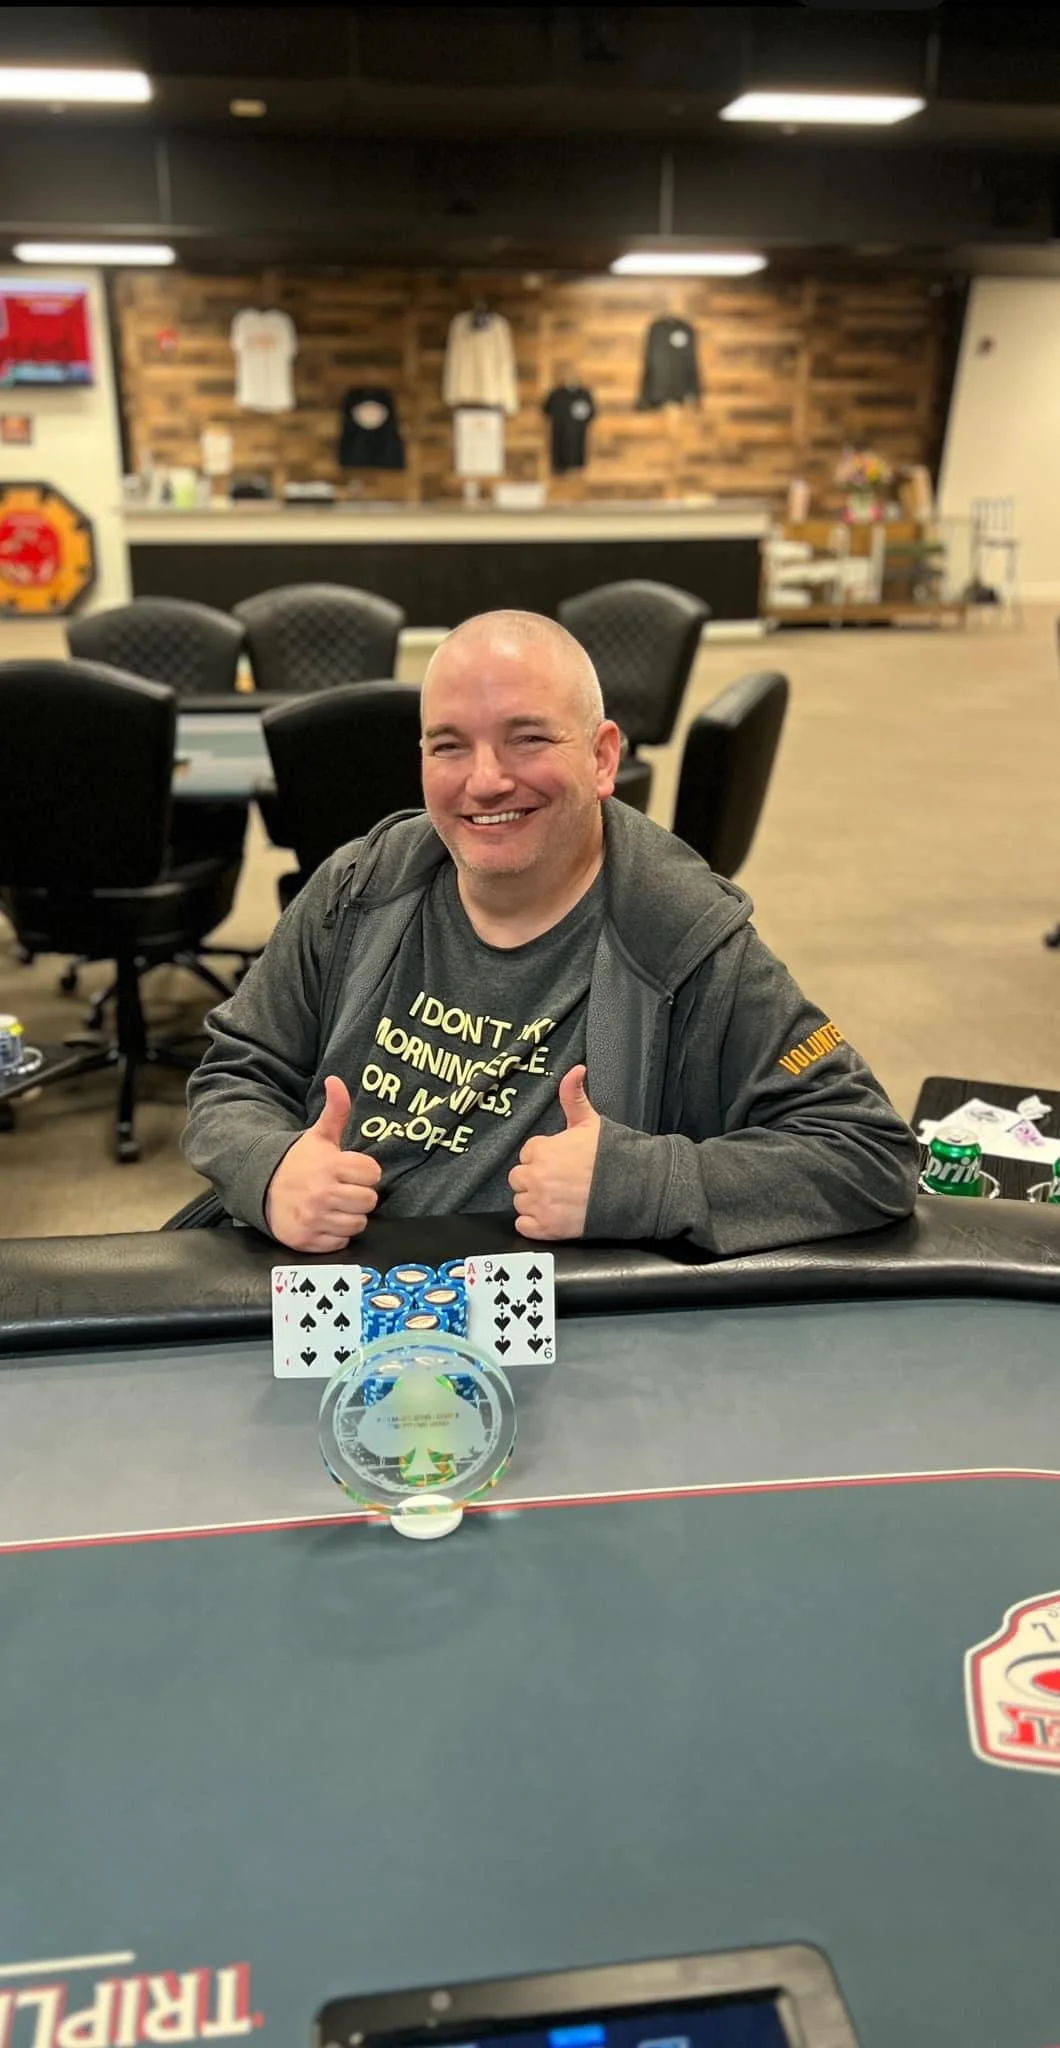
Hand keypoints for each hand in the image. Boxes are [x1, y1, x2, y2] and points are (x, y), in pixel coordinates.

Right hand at [264, 1076, 380, 1252]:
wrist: (261, 1187)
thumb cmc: (298, 1162)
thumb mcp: (318, 1136)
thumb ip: (335, 1110)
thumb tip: (336, 1080)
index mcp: (330, 1166)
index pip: (373, 1173)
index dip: (366, 1172)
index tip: (353, 1171)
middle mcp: (323, 1193)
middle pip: (369, 1201)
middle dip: (360, 1196)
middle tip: (344, 1190)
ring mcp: (315, 1218)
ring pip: (358, 1224)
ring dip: (350, 1216)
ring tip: (335, 1206)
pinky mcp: (308, 1240)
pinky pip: (341, 1242)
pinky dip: (336, 1234)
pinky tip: (325, 1221)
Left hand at [508, 1065, 600, 1240]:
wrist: (634, 1190)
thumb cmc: (613, 1156)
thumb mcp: (591, 1121)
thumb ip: (573, 1095)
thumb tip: (575, 1069)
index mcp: (542, 1150)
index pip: (528, 1153)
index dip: (543, 1156)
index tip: (560, 1161)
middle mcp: (536, 1178)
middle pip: (518, 1178)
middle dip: (535, 1178)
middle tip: (559, 1180)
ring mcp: (541, 1205)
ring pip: (520, 1202)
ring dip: (534, 1201)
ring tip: (559, 1198)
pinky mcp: (547, 1228)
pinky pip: (524, 1226)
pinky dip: (534, 1223)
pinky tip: (553, 1215)